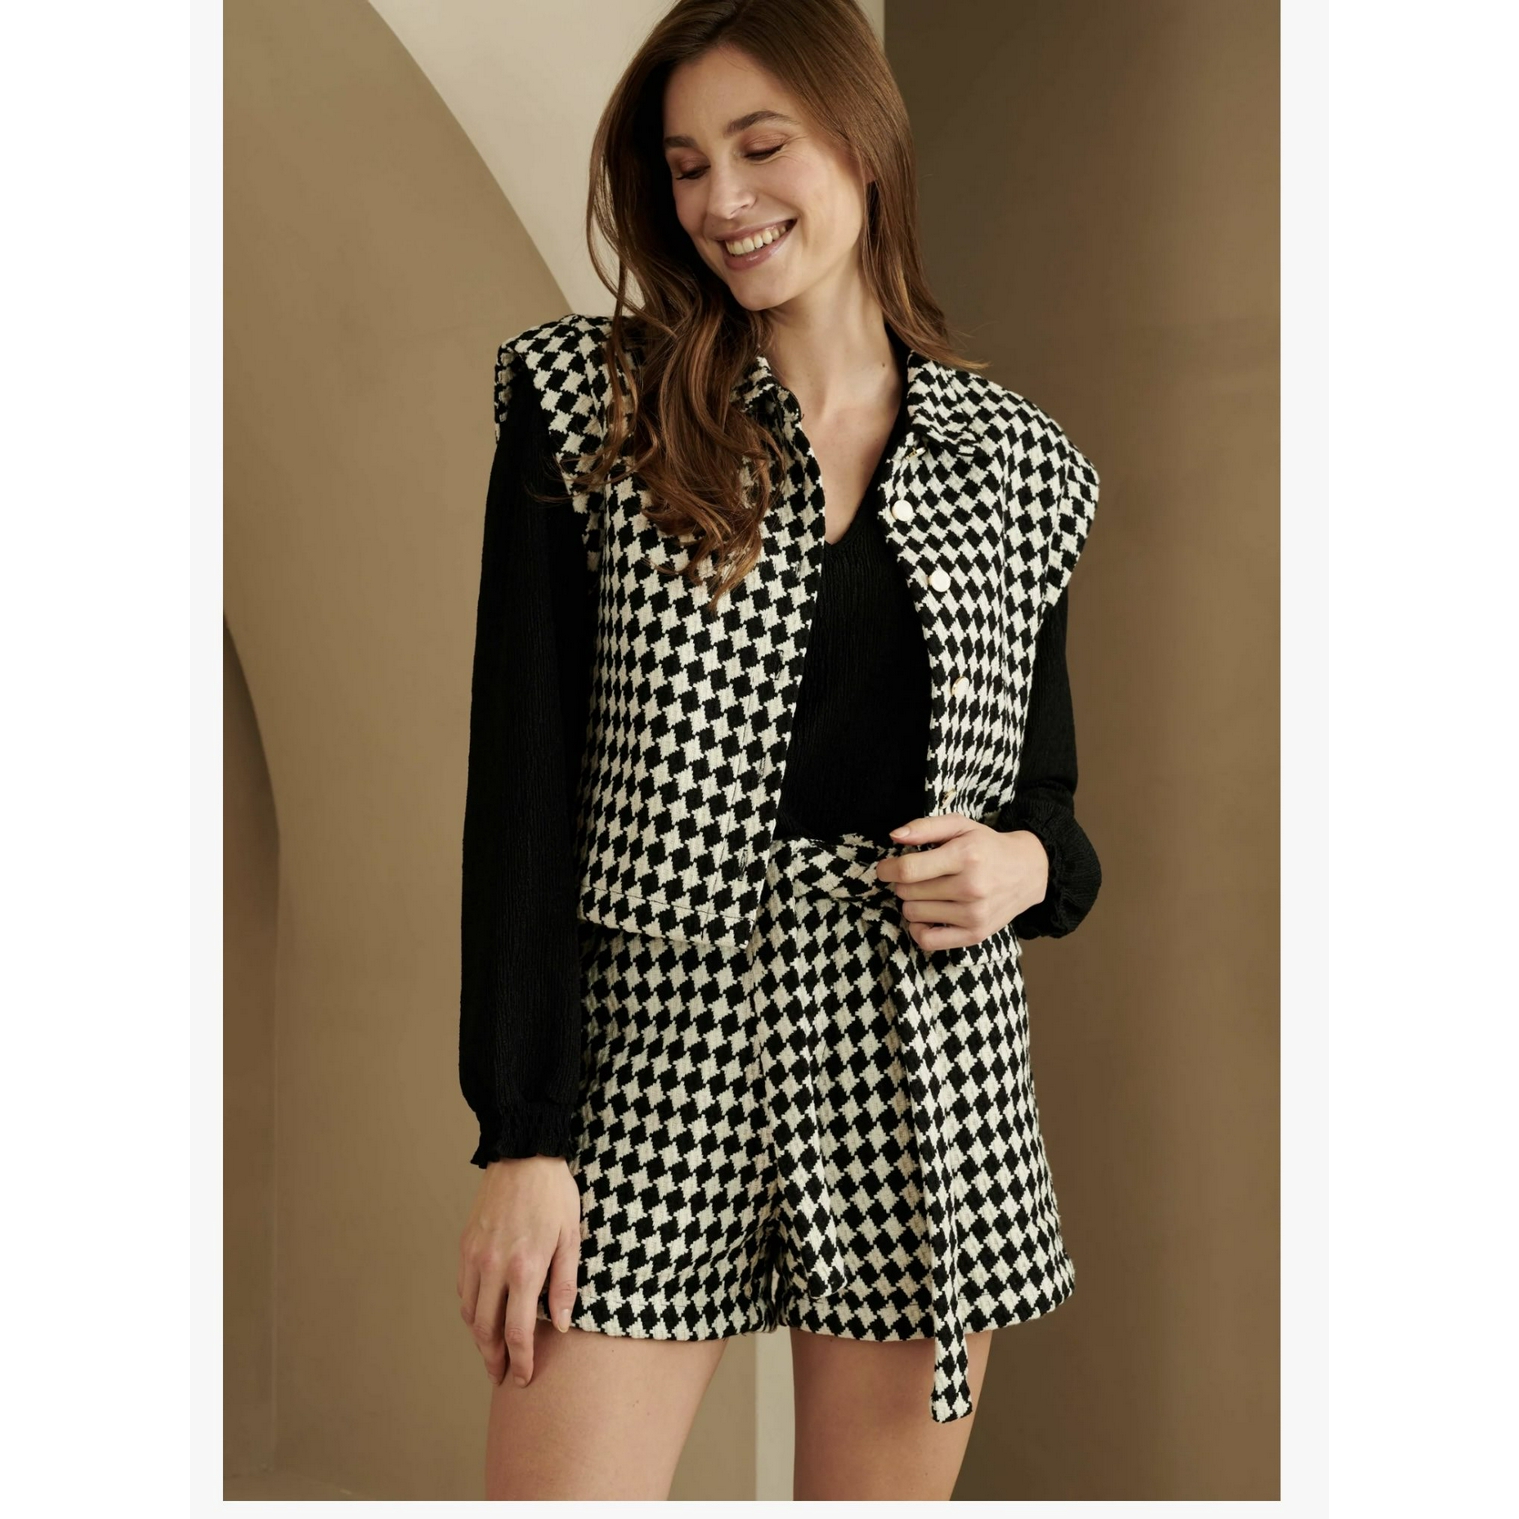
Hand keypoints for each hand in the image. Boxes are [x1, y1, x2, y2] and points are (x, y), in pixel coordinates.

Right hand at [457, 1155, 581, 1388]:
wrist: (523, 1155)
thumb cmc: (554, 1195)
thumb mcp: (572, 1237)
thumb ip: (565, 1284)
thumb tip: (562, 1324)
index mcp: (524, 1269)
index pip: (518, 1332)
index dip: (520, 1361)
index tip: (522, 1378)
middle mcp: (493, 1268)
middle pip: (486, 1331)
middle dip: (494, 1360)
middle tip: (502, 1377)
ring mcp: (475, 1257)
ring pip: (470, 1313)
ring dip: (479, 1339)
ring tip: (491, 1352)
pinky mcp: (465, 1245)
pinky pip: (463, 1289)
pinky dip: (470, 1310)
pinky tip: (482, 1315)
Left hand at [874, 813, 1048, 951]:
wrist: (1028, 871)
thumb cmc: (987, 846)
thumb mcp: (960, 825)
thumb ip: (925, 827)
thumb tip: (894, 836)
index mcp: (965, 856)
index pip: (909, 870)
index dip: (887, 870)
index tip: (885, 869)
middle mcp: (971, 887)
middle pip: (908, 892)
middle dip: (903, 883)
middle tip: (918, 876)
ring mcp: (974, 914)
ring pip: (913, 914)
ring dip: (912, 902)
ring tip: (928, 892)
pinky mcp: (975, 935)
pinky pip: (928, 941)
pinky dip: (918, 929)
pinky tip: (926, 915)